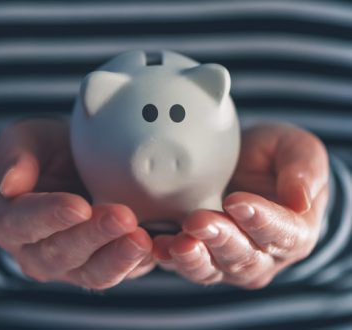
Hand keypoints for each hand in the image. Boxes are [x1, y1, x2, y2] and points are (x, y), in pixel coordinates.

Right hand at [0, 119, 153, 289]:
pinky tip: (155, 249)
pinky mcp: (99, 264)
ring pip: (91, 272)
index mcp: (8, 221)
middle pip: (62, 252)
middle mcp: (35, 251)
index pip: (23, 223)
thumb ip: (15, 157)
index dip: (51, 216)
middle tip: (123, 217)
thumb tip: (10, 184)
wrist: (66, 168)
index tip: (79, 206)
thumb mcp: (23, 140)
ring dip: (118, 257)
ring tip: (143, 239)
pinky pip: (117, 272)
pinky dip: (136, 264)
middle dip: (94, 236)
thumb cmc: (43, 153)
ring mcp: (68, 263)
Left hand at [153, 123, 328, 287]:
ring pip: (213, 268)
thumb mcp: (297, 149)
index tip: (237, 202)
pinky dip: (171, 259)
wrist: (245, 163)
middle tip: (198, 221)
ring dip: (194, 257)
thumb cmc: (274, 157)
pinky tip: (156, 248)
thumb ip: (304, 170)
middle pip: (244, 256)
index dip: (260, 220)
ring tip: (177, 243)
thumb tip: (301, 200)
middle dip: (220, 239)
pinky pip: (187, 264)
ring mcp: (230, 260)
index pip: (282, 233)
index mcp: (295, 232)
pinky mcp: (203, 255)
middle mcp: (264, 255)